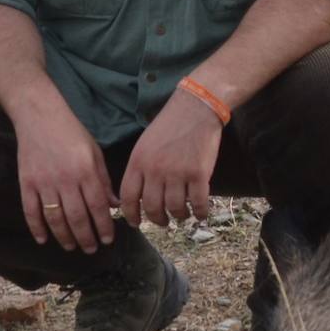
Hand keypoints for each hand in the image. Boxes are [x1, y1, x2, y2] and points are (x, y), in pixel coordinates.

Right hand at [13, 99, 116, 254]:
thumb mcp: (94, 152)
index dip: (103, 226)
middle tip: (91, 249)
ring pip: (55, 219)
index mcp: (86, 171)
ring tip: (72, 247)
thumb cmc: (72, 132)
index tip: (108, 240)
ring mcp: (44, 182)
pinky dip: (37, 228)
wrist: (39, 116)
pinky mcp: (27, 183)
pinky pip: (31, 212)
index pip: (98, 207)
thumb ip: (104, 180)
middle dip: (86, 238)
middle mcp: (66, 180)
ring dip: (64, 237)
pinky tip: (44, 239)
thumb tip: (114, 205)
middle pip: (77, 218)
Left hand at [119, 91, 220, 227]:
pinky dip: (200, 213)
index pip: (128, 198)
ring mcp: (178, 173)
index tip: (136, 222)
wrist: (196, 107)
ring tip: (182, 215)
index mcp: (138, 162)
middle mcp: (156, 170)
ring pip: (175, 209)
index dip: (131, 215)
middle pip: (152, 208)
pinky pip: (198, 203)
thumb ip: (140, 168)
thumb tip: (138, 195)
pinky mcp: (199, 174)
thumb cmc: (170, 124)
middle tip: (163, 221)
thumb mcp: (145, 143)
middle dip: (158, 219)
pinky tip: (200, 214)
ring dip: (179, 216)